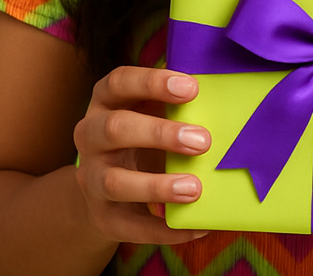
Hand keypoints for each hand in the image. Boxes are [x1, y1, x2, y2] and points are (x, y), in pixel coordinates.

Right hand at [73, 66, 211, 245]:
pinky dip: (165, 229)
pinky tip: (197, 226)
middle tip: (203, 141)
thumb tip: (223, 89)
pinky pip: (131, 227)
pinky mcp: (102, 216)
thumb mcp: (151, 107)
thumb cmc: (143, 130)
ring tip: (195, 188)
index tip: (192, 88)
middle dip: (159, 134)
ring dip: (157, 186)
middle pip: (115, 129)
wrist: (107, 185)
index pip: (119, 82)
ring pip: (114, 182)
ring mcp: (91, 178)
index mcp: (105, 101)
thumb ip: (176, 98)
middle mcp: (90, 136)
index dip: (153, 82)